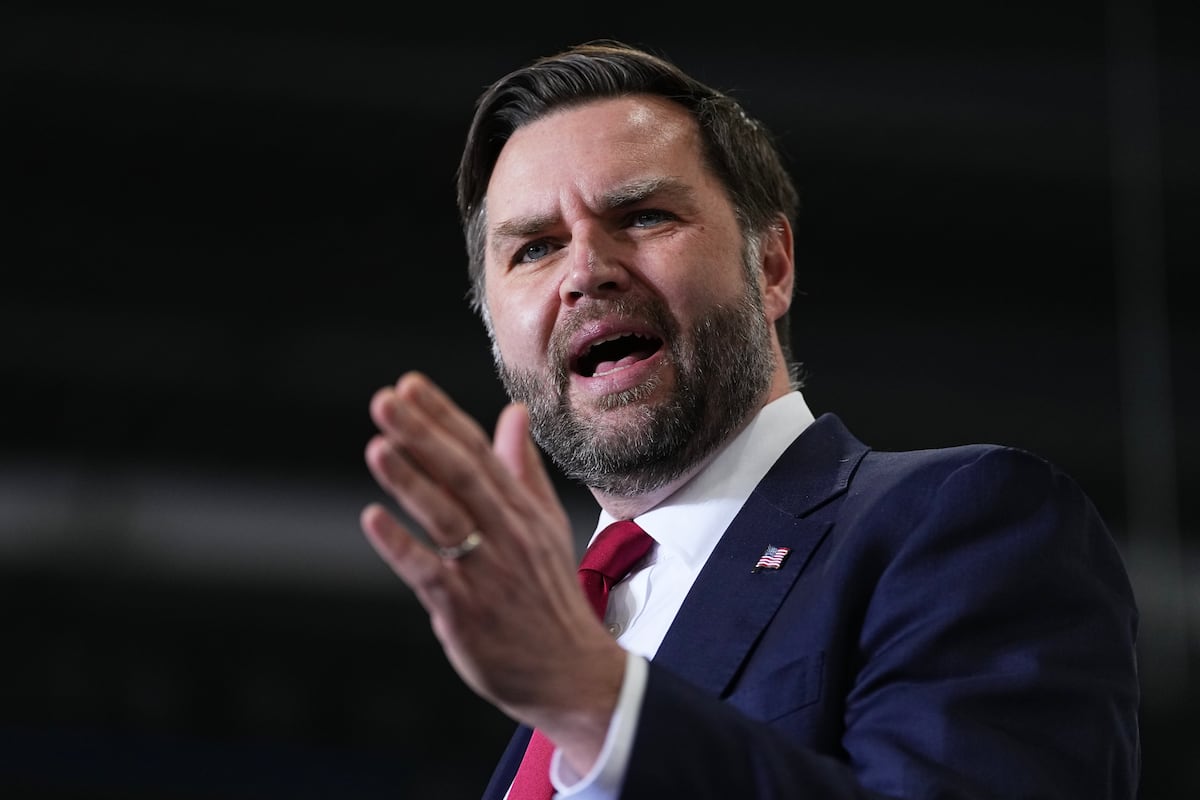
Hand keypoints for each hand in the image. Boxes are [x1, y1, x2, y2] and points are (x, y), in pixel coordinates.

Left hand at [360, 372, 625, 767]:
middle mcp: (507, 533)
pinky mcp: (466, 610)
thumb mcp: (544, 525)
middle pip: (462, 474)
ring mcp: (487, 571)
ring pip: (447, 517)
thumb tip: (512, 414)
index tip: (409, 385)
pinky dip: (402, 546)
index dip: (443, 416)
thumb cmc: (549, 595)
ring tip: (378, 447)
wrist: (571, 670)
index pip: (479, 451)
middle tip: (386, 400)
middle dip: (422, 434)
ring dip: (411, 481)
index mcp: (522, 510)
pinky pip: (431, 572)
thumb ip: (523, 469)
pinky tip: (373, 520)